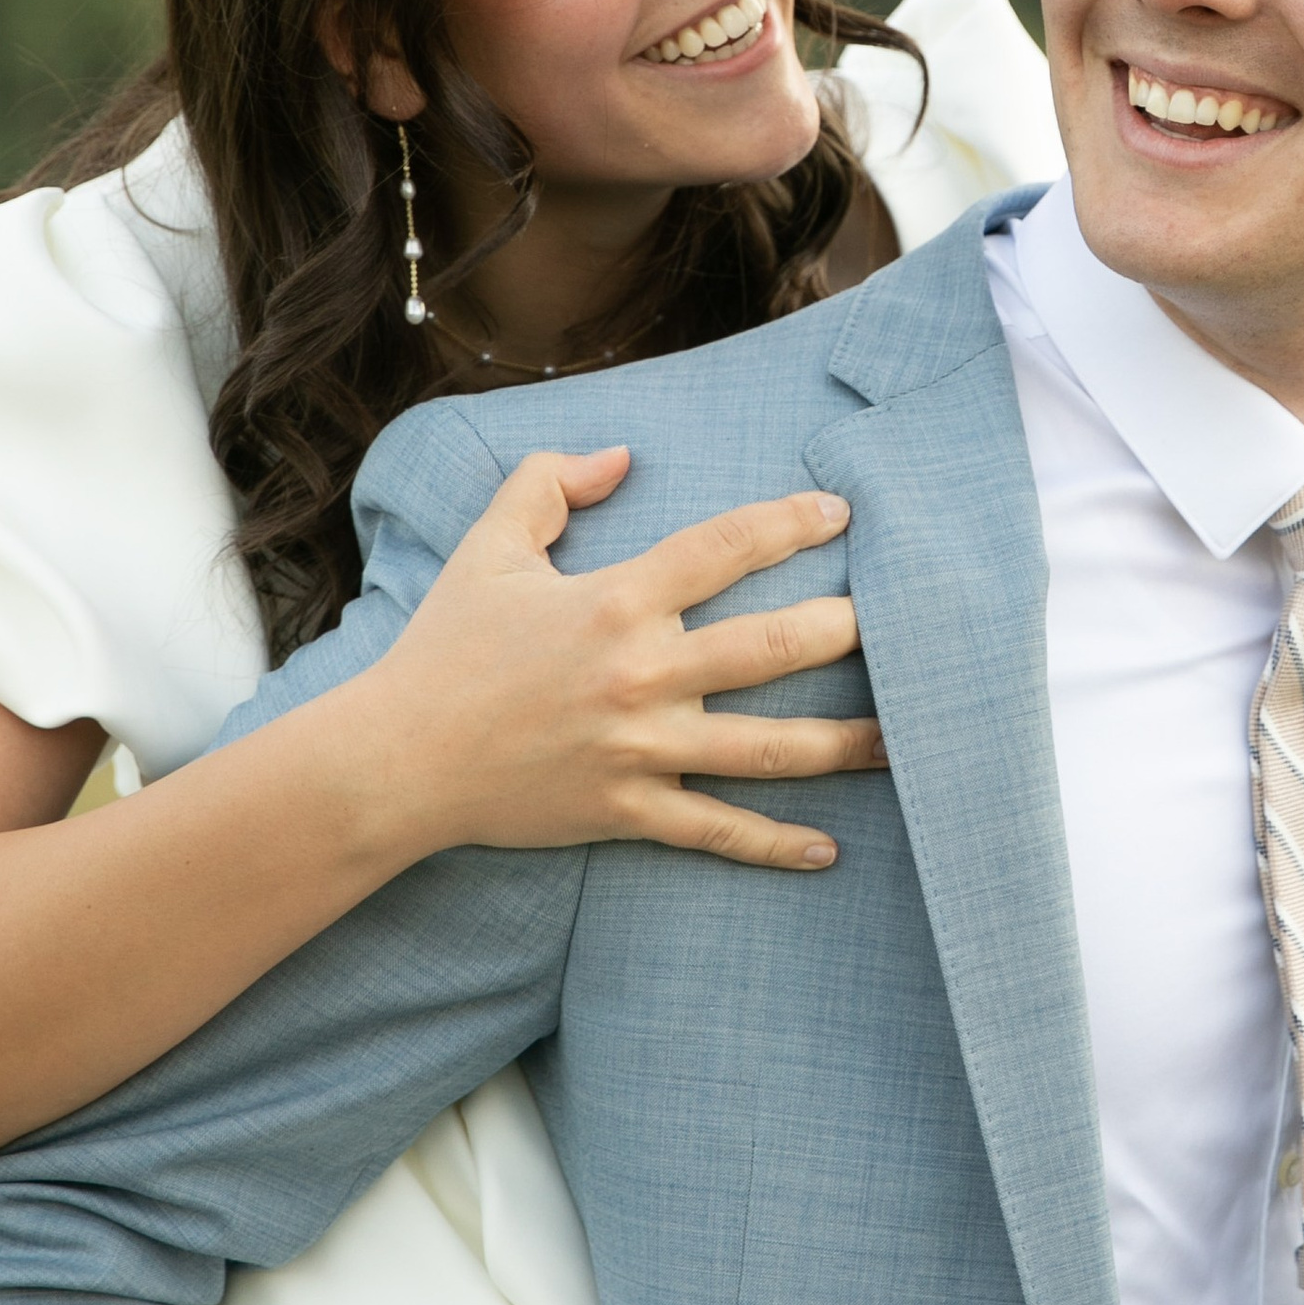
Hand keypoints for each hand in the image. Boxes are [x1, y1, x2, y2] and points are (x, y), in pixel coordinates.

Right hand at [331, 450, 883, 874]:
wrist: (396, 760)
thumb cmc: (444, 649)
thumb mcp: (487, 547)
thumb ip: (548, 484)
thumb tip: (622, 455)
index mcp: (615, 601)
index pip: (724, 548)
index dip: (790, 524)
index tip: (841, 515)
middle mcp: (641, 673)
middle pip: (773, 647)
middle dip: (845, 631)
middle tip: (900, 622)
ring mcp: (641, 749)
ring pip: (768, 747)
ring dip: (844, 744)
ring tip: (906, 738)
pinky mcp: (629, 811)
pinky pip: (718, 831)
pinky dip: (777, 845)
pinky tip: (830, 849)